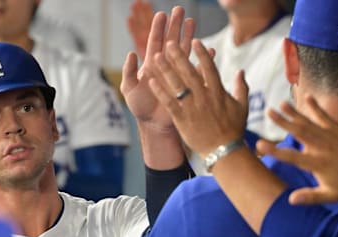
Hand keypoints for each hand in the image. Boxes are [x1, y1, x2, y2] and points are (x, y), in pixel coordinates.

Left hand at [123, 6, 195, 133]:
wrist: (154, 125)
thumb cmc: (140, 107)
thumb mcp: (129, 89)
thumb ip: (128, 72)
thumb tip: (131, 54)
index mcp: (151, 65)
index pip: (155, 42)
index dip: (158, 29)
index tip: (162, 14)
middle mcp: (165, 66)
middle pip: (171, 42)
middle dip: (175, 26)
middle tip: (180, 9)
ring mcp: (177, 74)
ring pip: (184, 51)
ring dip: (188, 37)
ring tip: (192, 21)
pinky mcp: (187, 84)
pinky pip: (197, 70)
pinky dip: (203, 60)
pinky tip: (209, 50)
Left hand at [147, 38, 248, 155]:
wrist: (224, 152)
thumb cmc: (234, 129)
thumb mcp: (242, 106)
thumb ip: (241, 87)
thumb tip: (241, 71)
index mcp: (218, 92)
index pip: (209, 68)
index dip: (202, 54)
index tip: (195, 41)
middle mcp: (204, 97)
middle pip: (190, 73)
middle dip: (179, 57)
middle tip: (169, 43)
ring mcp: (192, 108)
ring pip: (177, 85)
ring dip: (165, 70)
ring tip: (155, 57)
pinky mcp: (182, 119)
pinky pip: (169, 102)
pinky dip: (160, 91)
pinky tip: (151, 81)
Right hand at [260, 97, 337, 204]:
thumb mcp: (330, 195)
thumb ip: (309, 197)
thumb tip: (290, 200)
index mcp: (316, 163)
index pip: (291, 157)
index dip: (274, 151)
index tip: (259, 145)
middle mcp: (321, 147)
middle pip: (298, 132)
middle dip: (283, 122)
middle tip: (269, 112)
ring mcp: (329, 136)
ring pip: (309, 122)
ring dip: (294, 112)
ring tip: (280, 103)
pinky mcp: (337, 129)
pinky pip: (324, 116)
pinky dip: (315, 107)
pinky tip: (307, 97)